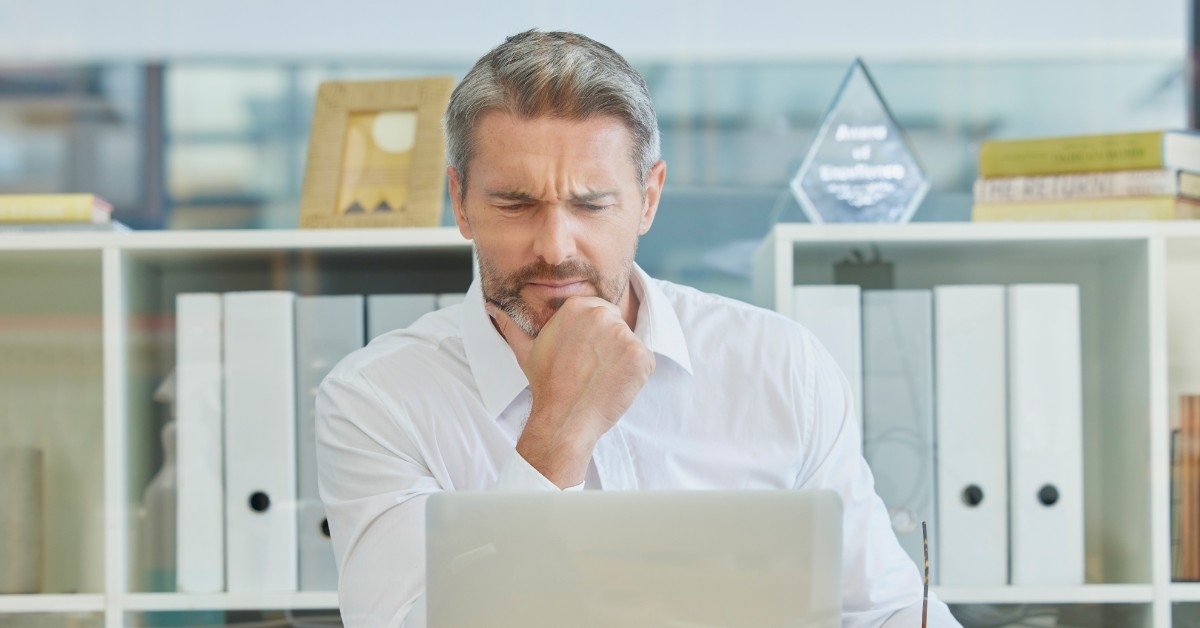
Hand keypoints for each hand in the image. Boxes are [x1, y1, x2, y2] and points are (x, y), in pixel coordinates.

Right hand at [487, 297, 654, 486]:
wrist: (564, 419)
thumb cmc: (546, 385)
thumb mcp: (527, 350)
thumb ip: (513, 325)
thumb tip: (492, 307)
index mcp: (577, 307)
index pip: (600, 311)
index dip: (595, 336)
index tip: (585, 354)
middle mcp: (602, 316)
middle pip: (617, 325)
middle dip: (609, 345)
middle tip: (592, 369)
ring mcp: (624, 336)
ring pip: (631, 344)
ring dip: (622, 361)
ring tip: (600, 379)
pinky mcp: (641, 356)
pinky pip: (644, 362)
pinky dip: (635, 376)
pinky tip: (614, 386)